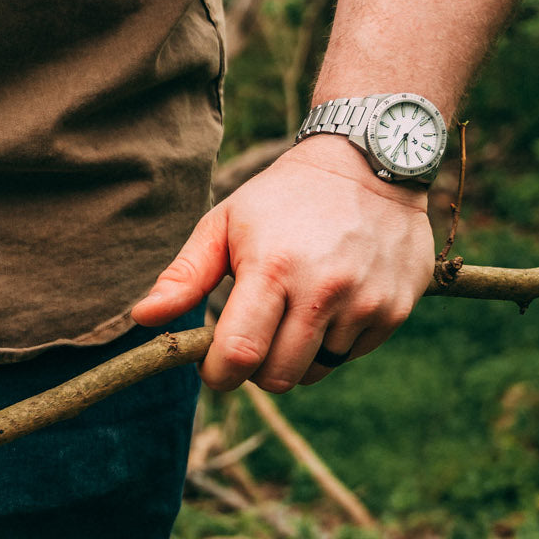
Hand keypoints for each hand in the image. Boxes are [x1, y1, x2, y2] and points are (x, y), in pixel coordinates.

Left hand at [130, 136, 434, 391]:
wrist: (368, 162)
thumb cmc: (281, 199)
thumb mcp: (223, 224)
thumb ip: (183, 277)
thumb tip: (143, 318)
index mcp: (272, 270)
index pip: (239, 355)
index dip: (218, 373)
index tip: (213, 365)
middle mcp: (323, 290)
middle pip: (277, 376)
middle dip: (254, 370)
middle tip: (251, 337)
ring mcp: (365, 302)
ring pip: (315, 372)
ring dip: (295, 357)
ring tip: (292, 312)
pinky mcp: (396, 309)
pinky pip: (350, 355)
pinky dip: (333, 344)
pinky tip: (329, 304)